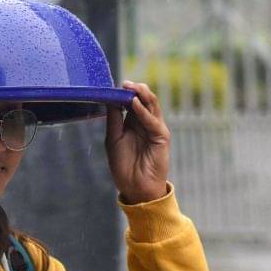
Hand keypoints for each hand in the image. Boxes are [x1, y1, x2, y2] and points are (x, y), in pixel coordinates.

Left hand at [106, 81, 170, 203]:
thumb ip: (114, 120)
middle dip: (135, 90)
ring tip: (133, 87)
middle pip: (143, 101)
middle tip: (125, 83)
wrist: (135, 187)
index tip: (114, 85)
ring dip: (142, 95)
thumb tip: (109, 99)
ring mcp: (155, 128)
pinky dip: (143, 111)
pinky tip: (135, 103)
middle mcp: (145, 123)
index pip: (131, 102)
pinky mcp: (162, 136)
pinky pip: (152, 120)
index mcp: (133, 123)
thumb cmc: (123, 166)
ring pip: (151, 106)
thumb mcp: (113, 139)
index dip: (124, 93)